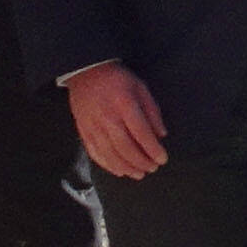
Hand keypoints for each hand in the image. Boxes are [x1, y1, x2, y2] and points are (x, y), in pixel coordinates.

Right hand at [68, 61, 169, 180]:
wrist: (85, 72)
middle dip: (142, 162)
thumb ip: (152, 111)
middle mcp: (108, 118)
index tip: (163, 159)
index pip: (141, 133)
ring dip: (127, 168)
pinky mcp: (84, 131)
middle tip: (153, 168)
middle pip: (126, 147)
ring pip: (110, 154)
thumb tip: (161, 135)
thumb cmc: (117, 79)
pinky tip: (120, 170)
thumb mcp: (140, 87)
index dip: (153, 149)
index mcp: (124, 104)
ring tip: (139, 174)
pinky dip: (108, 165)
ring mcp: (93, 126)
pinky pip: (96, 153)